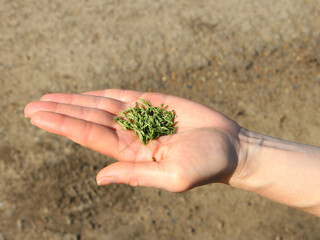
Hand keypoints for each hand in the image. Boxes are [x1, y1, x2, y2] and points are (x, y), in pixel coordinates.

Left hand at [24, 89, 243, 191]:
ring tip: (47, 98)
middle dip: (61, 113)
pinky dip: (102, 95)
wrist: (229, 146)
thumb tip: (99, 178)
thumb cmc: (205, 165)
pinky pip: (123, 97)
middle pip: (90, 121)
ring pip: (101, 108)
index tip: (38, 116)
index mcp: (132, 155)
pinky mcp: (154, 104)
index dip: (64, 125)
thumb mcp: (172, 177)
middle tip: (31, 106)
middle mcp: (132, 136)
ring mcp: (142, 119)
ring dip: (75, 102)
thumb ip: (135, 175)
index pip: (91, 138)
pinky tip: (84, 94)